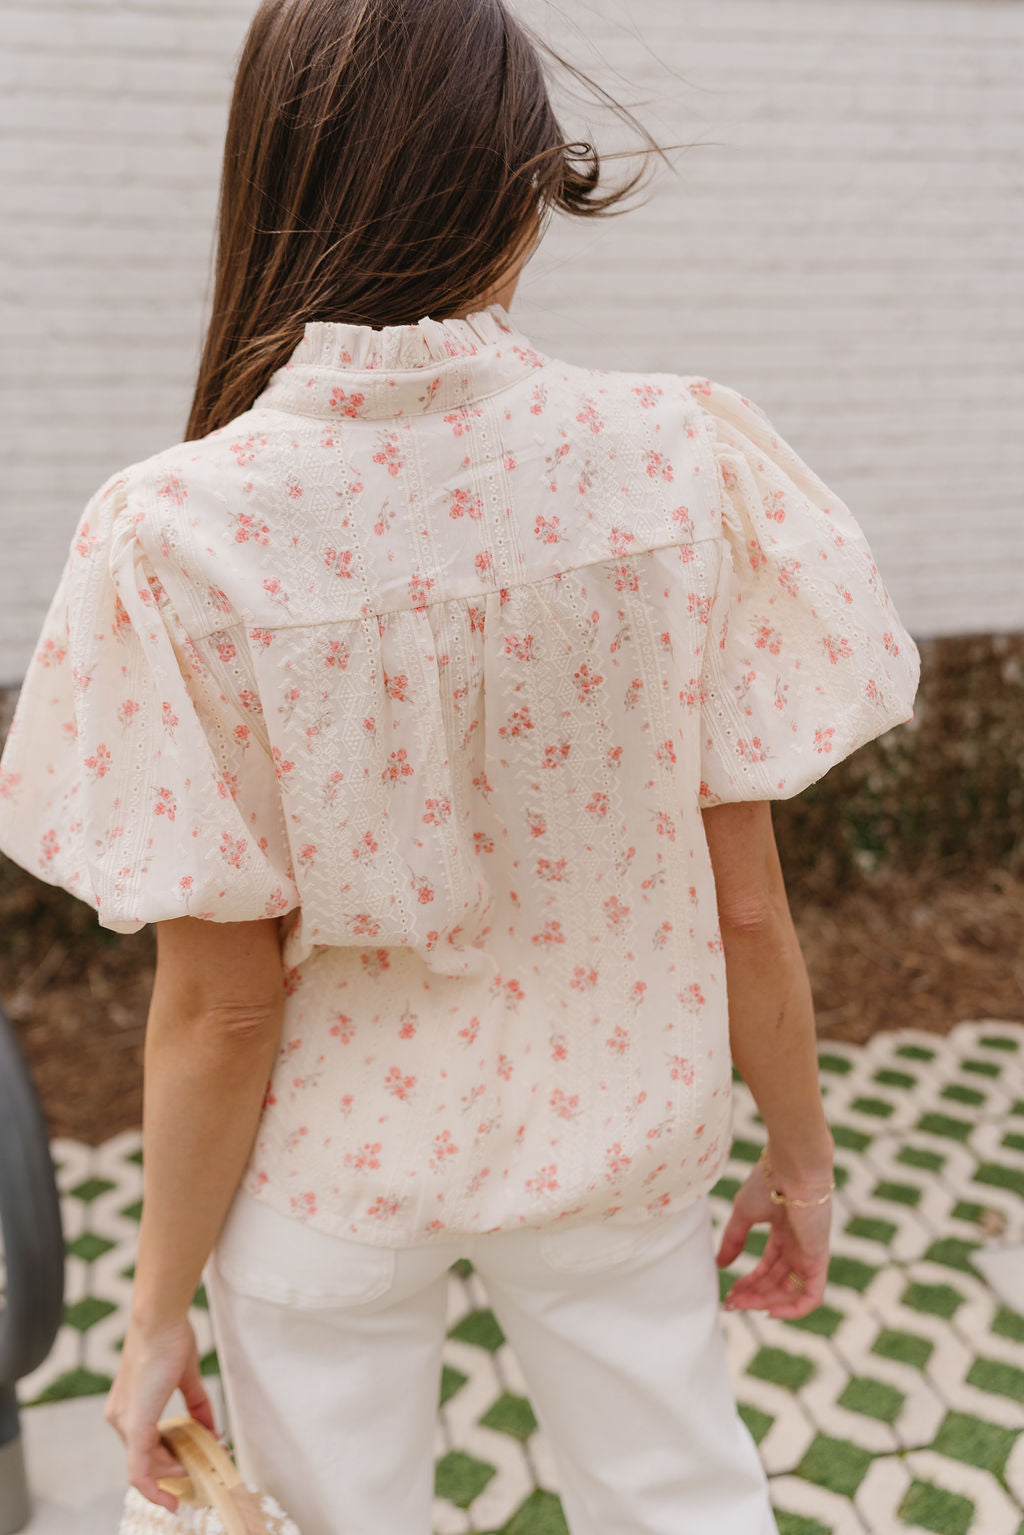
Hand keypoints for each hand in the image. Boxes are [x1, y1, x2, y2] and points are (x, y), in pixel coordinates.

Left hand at [104, 1314, 218, 1508]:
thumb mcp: (185, 1376)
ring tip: (201, 1469)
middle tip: (206, 1465)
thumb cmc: (172, 1338)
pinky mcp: (136, 1426)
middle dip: (177, 1467)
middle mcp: (119, 1418)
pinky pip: (140, 1471)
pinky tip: (173, 1497)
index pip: (146, 1443)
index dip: (170, 1456)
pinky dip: (155, 1488)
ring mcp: (125, 1423)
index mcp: (127, 1405)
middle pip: (147, 1459)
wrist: (160, 1321)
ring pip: (146, 1467)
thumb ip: (196, 1405)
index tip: (192, 1460)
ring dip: (174, 1473)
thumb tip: (212, 1430)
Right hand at [715, 1156, 831, 1318]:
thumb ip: (734, 1240)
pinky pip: (813, 1295)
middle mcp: (798, 1246)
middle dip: (754, 1296)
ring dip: (766, 1302)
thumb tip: (720, 1264)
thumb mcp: (744, 1213)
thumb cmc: (769, 1181)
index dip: (749, 1283)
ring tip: (742, 1304)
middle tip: (731, 1304)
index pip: (768, 1267)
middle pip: (777, 1282)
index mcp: (784, 1232)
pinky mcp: (819, 1258)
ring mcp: (809, 1253)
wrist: (792, 1166)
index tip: (729, 1293)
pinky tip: (770, 1311)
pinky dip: (795, 1310)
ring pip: (790, 1292)